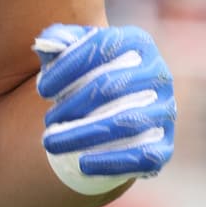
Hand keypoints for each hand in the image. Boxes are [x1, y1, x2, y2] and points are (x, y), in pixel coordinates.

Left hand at [34, 23, 175, 193]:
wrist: (114, 110)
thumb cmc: (87, 75)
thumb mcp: (73, 53)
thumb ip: (58, 42)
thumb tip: (46, 44)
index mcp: (136, 43)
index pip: (103, 48)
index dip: (68, 68)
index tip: (41, 89)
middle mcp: (157, 74)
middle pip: (112, 86)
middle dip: (73, 104)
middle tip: (46, 120)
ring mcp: (164, 110)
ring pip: (126, 123)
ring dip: (83, 134)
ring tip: (50, 143)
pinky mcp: (164, 145)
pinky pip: (144, 156)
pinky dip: (112, 161)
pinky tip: (81, 164)